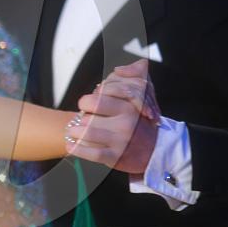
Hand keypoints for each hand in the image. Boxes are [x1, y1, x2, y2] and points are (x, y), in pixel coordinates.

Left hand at [66, 59, 160, 174]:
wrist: (156, 151)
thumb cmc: (141, 122)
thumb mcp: (143, 97)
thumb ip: (133, 77)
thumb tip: (119, 69)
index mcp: (128, 107)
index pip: (99, 96)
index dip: (87, 101)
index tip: (87, 104)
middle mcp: (125, 123)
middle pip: (91, 113)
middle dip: (80, 114)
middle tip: (79, 117)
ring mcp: (120, 141)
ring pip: (88, 133)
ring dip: (74, 132)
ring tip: (72, 131)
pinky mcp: (116, 157)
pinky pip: (92, 154)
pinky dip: (77, 149)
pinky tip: (71, 146)